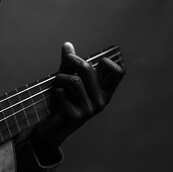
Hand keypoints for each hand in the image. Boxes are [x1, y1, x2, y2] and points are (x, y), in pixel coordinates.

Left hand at [30, 42, 124, 159]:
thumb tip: (67, 45)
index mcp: (104, 90)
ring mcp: (89, 110)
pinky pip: (63, 94)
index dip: (109, 63)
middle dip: (70, 61)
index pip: (118, 72)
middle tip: (63, 63)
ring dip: (59, 78)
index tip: (97, 61)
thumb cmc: (64, 99)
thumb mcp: (68, 78)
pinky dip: (56, 91)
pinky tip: (57, 96)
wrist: (54, 127)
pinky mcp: (76, 117)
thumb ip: (69, 63)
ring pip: (73, 81)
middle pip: (86, 69)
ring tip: (56, 82)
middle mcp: (101, 101)